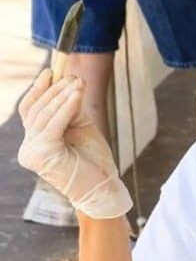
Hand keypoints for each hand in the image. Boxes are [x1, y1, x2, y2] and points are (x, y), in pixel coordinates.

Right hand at [17, 70, 131, 218]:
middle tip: (73, 76)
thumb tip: (70, 82)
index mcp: (35, 141)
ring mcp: (32, 152)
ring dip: (63, 96)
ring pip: (45, 115)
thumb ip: (70, 109)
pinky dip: (66, 108)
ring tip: (78, 83)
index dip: (39, 89)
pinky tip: (76, 95)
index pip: (31, 109)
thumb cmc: (93, 161)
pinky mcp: (42, 154)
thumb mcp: (80, 128)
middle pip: (37, 110)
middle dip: (56, 90)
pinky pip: (53, 124)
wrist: (102, 188)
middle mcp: (28, 147)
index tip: (51, 72)